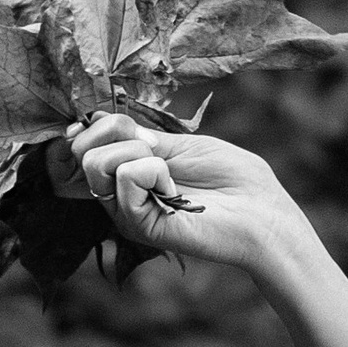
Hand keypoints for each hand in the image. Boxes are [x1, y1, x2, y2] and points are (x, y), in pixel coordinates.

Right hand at [52, 114, 300, 278]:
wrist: (263, 216)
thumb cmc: (236, 181)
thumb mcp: (185, 146)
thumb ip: (143, 139)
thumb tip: (99, 122)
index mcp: (132, 173)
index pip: (86, 144)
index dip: (98, 126)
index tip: (126, 125)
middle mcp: (122, 194)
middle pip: (83, 151)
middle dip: (119, 134)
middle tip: (157, 150)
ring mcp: (127, 211)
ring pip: (96, 163)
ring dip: (136, 152)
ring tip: (168, 173)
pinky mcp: (138, 224)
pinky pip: (125, 177)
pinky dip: (153, 171)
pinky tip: (175, 189)